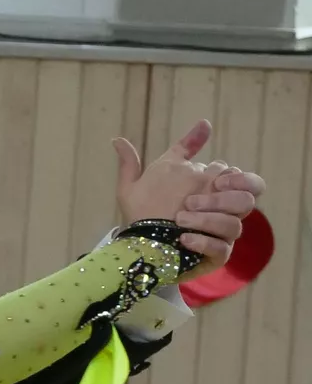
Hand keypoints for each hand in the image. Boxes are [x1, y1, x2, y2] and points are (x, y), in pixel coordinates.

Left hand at [113, 121, 265, 269]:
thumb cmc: (142, 211)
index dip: (235, 178)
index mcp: (212, 190)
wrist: (135, 245)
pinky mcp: (214, 257)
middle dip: (223, 198)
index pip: (240, 178)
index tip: (214, 179)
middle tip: (191, 201)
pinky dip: (204, 242)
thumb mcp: (138, 184)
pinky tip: (184, 238)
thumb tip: (181, 126)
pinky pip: (222, 250)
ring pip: (235, 225)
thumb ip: (160, 154)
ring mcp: (220, 236)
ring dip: (208, 220)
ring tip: (180, 221)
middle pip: (247, 200)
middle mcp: (222, 212)